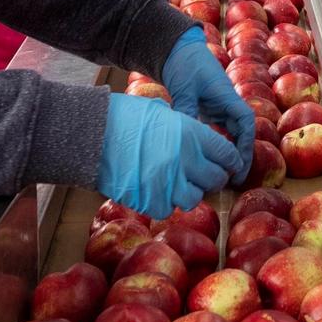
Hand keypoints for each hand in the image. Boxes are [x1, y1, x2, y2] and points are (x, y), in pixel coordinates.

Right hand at [96, 94, 235, 219]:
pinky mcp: (150, 200)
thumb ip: (185, 129)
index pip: (227, 154)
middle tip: (202, 177)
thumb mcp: (162, 113)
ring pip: (194, 198)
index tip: (227, 165)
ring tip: (177, 185)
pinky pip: (168, 209)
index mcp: (192, 134)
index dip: (229, 161)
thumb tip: (198, 141)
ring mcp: (168, 183)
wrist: (92, 134)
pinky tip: (155, 191)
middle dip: (211, 178)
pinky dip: (163, 203)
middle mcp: (186, 160)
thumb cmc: (124, 117)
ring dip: (188, 193)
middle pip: (215, 179)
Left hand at [161, 29, 253, 182]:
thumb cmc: (185, 64)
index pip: (245, 121)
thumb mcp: (184, 88)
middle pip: (242, 132)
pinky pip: (220, 132)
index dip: (245, 143)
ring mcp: (220, 108)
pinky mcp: (210, 111)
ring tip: (225, 175)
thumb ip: (187, 110)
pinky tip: (212, 161)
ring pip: (232, 134)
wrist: (179, 50)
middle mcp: (228, 104)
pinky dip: (219, 146)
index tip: (239, 161)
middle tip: (235, 179)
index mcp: (227, 96)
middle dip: (241, 155)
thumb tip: (187, 136)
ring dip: (231, 153)